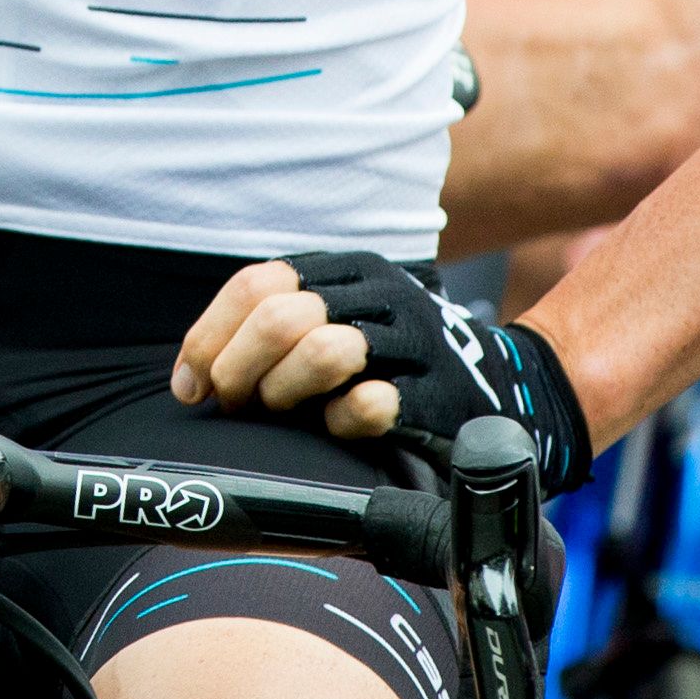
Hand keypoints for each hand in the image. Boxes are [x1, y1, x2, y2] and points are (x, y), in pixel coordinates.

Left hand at [172, 251, 593, 496]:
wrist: (507, 388)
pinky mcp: (439, 394)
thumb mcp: (340, 325)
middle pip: (279, 317)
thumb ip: (278, 331)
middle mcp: (380, 295)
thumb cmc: (397, 366)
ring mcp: (414, 341)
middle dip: (239, 368)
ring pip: (324, 348)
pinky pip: (373, 404)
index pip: (257, 284)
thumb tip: (192, 373)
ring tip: (289, 412)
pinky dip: (342, 421)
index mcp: (347, 272)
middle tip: (238, 404)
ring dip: (286, 390)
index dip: (209, 335)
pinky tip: (340, 426)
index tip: (191, 386)